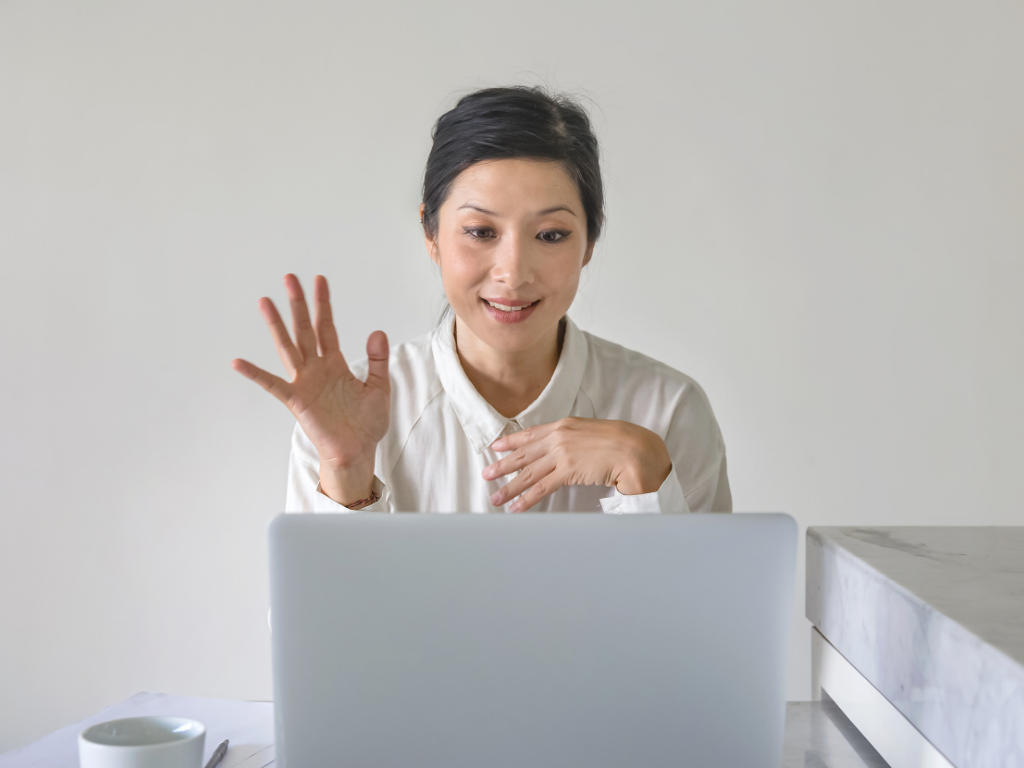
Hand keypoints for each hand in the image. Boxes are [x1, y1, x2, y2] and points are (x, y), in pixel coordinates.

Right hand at [231, 274, 389, 502]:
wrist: (357, 452)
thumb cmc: (366, 424)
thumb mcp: (379, 388)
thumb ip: (377, 360)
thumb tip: (377, 332)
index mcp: (336, 364)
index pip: (327, 327)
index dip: (323, 304)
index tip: (319, 280)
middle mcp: (316, 369)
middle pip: (304, 329)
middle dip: (298, 304)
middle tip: (289, 277)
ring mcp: (304, 383)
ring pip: (288, 347)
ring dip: (276, 325)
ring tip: (265, 302)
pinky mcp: (296, 401)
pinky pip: (272, 385)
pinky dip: (255, 374)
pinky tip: (238, 362)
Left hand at [482, 417, 671, 511]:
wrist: (635, 449)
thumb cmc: (621, 441)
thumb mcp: (592, 432)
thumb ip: (574, 439)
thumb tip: (566, 450)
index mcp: (564, 425)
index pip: (530, 434)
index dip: (511, 442)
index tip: (496, 446)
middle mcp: (558, 437)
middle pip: (523, 454)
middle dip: (502, 465)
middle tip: (486, 474)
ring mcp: (561, 454)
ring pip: (528, 473)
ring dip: (509, 487)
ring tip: (494, 498)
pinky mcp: (568, 471)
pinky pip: (541, 488)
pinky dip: (526, 499)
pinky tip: (515, 507)